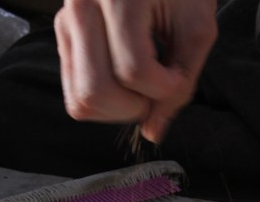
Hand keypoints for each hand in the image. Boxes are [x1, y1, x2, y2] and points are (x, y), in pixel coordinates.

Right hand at [54, 0, 217, 142]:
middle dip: (134, 106)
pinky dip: (104, 101)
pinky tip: (124, 79)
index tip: (178, 72)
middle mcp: (81, 5)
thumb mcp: (196, 26)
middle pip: (96, 92)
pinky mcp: (63, 36)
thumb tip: (152, 131)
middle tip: (156, 86)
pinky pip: (75, 93)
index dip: (164, 86)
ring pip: (80, 99)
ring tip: (141, 85)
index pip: (133, 70)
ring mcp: (66, 21)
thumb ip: (182, 81)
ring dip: (117, 109)